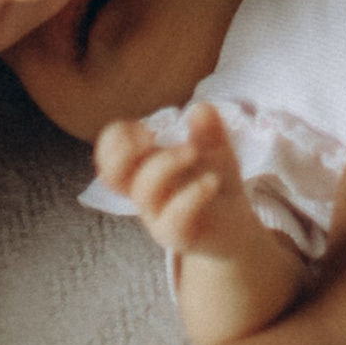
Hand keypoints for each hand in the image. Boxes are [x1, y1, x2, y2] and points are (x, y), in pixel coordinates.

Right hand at [92, 106, 268, 263]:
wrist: (237, 232)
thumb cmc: (214, 187)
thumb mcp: (215, 152)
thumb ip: (209, 129)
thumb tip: (200, 108)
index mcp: (145, 172)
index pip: (108, 156)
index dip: (116, 137)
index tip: (145, 128)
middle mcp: (146, 195)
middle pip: (113, 174)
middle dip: (125, 149)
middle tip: (153, 136)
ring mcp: (160, 217)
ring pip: (144, 192)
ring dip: (166, 163)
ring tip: (194, 151)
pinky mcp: (181, 236)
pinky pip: (175, 219)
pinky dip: (192, 195)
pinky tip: (212, 181)